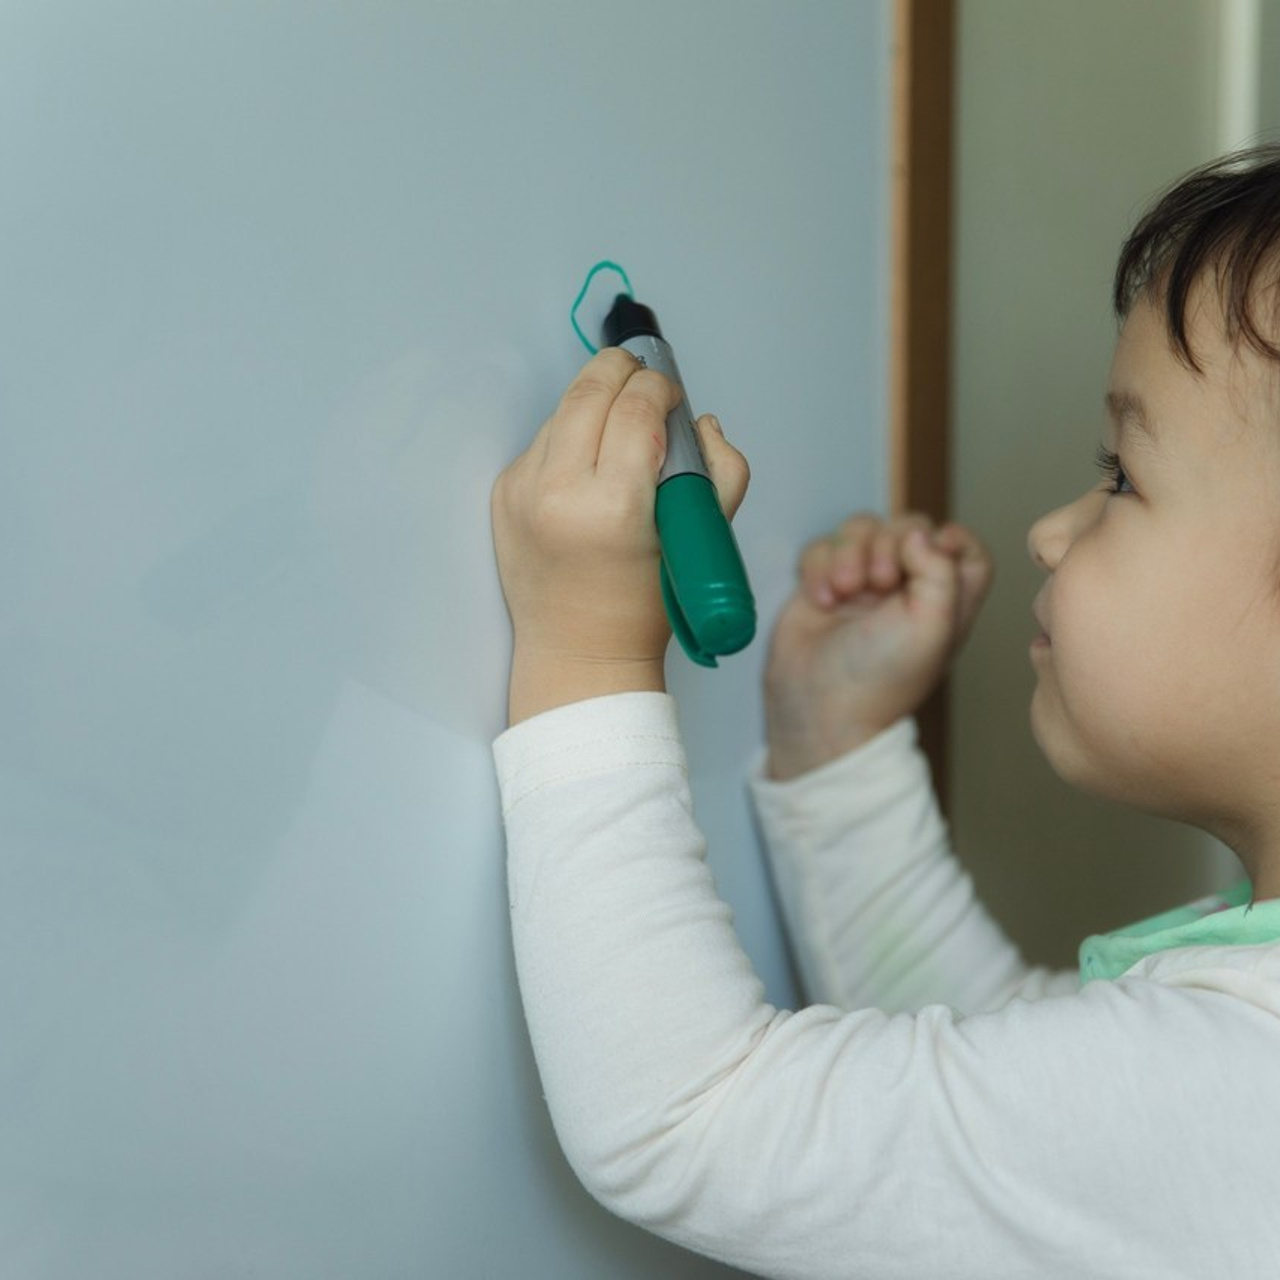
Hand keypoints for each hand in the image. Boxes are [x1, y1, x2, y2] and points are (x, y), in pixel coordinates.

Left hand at [492, 348, 748, 723]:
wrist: (577, 655)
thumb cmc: (644, 607)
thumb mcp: (701, 541)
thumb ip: (721, 472)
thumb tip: (700, 422)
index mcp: (613, 507)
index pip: (637, 409)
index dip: (659, 387)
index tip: (671, 393)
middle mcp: (557, 494)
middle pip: (589, 392)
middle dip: (620, 370)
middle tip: (642, 374)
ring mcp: (522, 492)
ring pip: (562, 411)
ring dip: (594, 403)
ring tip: (619, 423)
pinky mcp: (503, 494)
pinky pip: (541, 442)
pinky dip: (569, 437)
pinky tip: (589, 463)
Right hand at [764, 513, 991, 778]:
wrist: (820, 706)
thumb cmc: (882, 679)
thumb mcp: (933, 627)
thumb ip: (941, 570)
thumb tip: (919, 534)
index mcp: (945, 600)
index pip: (963, 547)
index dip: (951, 539)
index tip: (935, 551)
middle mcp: (906, 588)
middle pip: (908, 527)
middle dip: (889, 545)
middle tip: (879, 584)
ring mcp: (862, 584)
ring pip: (861, 530)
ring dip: (849, 554)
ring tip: (844, 592)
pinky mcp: (822, 584)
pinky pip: (821, 547)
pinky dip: (819, 567)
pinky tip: (822, 601)